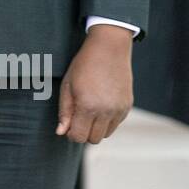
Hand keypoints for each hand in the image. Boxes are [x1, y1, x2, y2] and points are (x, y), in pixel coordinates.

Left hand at [56, 24, 133, 144]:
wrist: (109, 49)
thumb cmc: (84, 65)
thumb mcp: (67, 86)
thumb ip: (64, 111)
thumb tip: (61, 132)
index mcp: (88, 106)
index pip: (78, 137)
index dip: (71, 133)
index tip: (69, 123)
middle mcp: (106, 111)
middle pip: (93, 139)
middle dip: (83, 132)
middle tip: (78, 116)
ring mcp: (119, 110)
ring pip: (105, 134)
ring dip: (96, 128)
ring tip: (90, 109)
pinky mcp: (127, 106)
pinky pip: (116, 124)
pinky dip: (107, 121)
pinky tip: (101, 105)